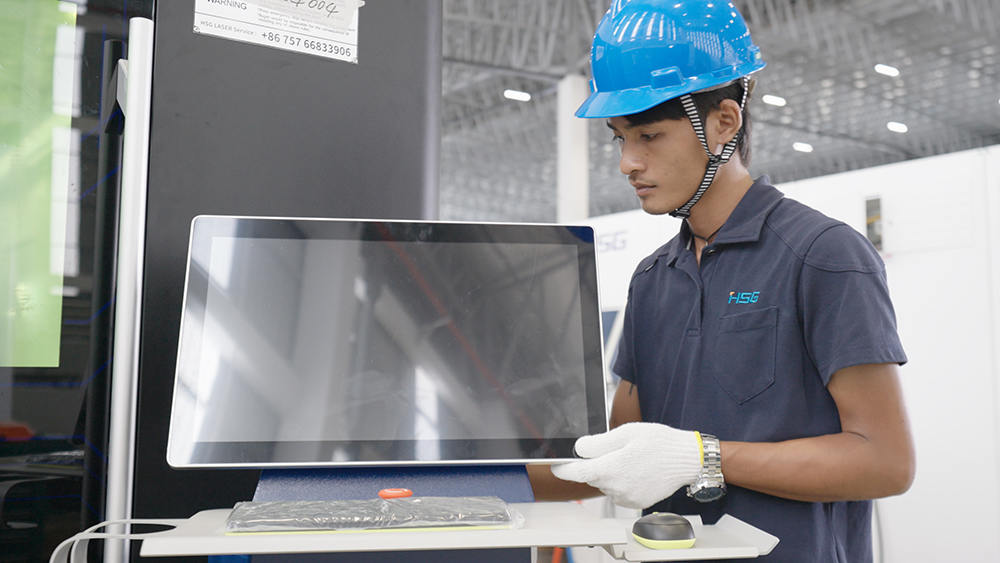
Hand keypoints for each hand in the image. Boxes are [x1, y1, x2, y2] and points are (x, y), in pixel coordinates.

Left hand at [551, 422, 702, 508]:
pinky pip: (619, 491)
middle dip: (596, 464)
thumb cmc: (660, 443)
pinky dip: (622, 481)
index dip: (562, 468)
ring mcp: (627, 497)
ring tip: (631, 458)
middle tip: (616, 449)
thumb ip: (598, 443)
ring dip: (610, 473)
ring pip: (606, 484)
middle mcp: (617, 487)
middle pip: (592, 476)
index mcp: (611, 468)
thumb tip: (578, 449)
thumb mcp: (626, 433)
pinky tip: (637, 470)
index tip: (555, 465)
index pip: (576, 473)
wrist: (687, 459)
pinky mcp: (636, 502)